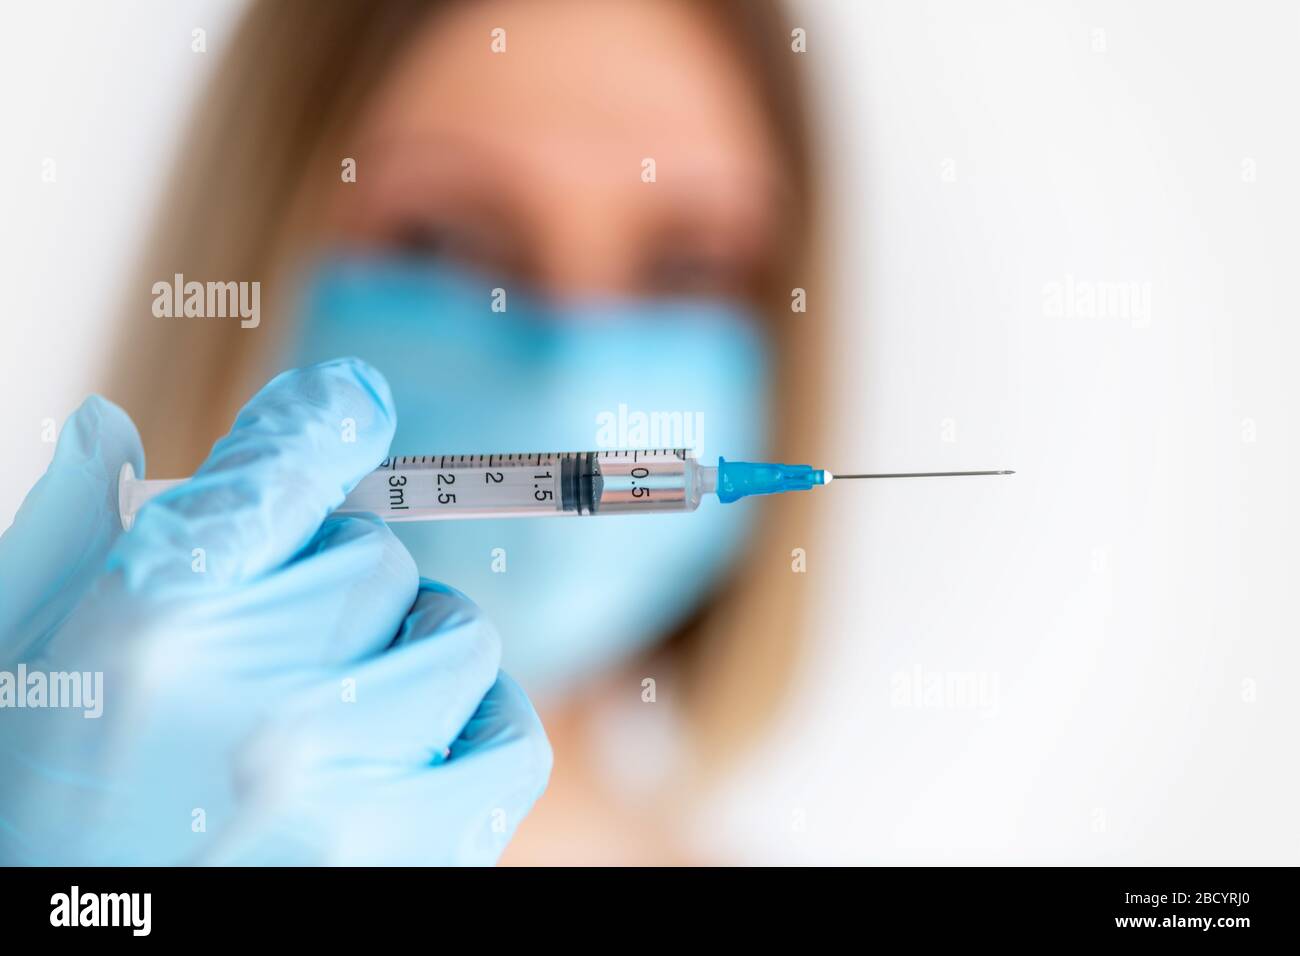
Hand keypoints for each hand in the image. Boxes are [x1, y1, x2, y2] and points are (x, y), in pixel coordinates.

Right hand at [0, 358, 549, 864]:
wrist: (70, 936)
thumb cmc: (41, 796)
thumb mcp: (25, 653)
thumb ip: (75, 532)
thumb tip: (113, 424)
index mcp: (156, 624)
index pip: (287, 462)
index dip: (327, 417)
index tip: (355, 403)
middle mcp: (258, 702)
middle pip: (380, 558)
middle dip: (339, 585)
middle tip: (285, 645)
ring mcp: (343, 792)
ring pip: (459, 639)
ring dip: (411, 654)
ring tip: (344, 705)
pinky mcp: (408, 861)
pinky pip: (510, 741)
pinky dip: (477, 724)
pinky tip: (421, 740)